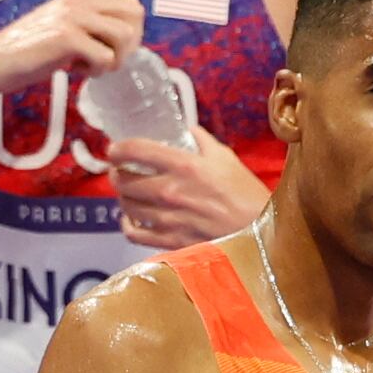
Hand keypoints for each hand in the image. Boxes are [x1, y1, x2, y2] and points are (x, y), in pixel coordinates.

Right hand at [0, 0, 140, 98]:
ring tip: (90, 67)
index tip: (112, 50)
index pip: (130, 4)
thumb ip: (88, 26)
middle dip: (128, 45)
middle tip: (106, 61)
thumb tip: (122, 40)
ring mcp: (73, 17)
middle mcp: (79, 1)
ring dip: (113, 59)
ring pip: (124, 36)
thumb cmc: (26, 52)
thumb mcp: (62, 29)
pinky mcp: (66, 38)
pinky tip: (74, 71)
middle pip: (134, 16)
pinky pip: (105, 57)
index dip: (131, 32)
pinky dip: (96, 71)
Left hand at [104, 130, 264, 249]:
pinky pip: (134, 234)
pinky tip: (131, 218)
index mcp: (184, 165)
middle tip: (119, 170)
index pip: (137, 150)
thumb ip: (202, 142)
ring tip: (127, 192)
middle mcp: (170, 191)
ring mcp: (168, 219)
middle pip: (124, 181)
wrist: (257, 232)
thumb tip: (187, 131)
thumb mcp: (226, 159)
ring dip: (122, 197)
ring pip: (126, 206)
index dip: (118, 148)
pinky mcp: (170, 241)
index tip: (114, 149)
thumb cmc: (245, 194)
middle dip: (116, 173)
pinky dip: (127, 225)